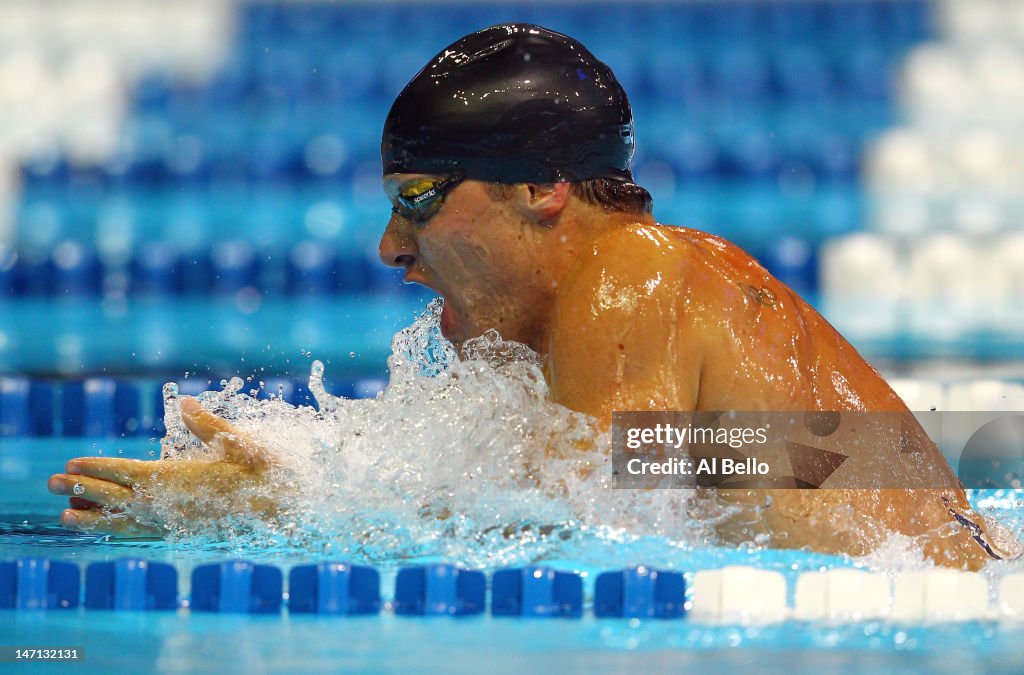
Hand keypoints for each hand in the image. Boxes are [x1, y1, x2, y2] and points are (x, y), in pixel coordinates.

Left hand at [47, 397, 277, 536]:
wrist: (287, 513)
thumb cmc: (266, 475)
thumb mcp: (242, 444)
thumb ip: (209, 425)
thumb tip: (184, 402)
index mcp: (179, 479)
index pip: (127, 472)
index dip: (97, 467)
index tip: (72, 462)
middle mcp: (170, 505)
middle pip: (115, 497)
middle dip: (81, 489)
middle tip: (51, 481)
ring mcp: (174, 523)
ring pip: (123, 523)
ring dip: (92, 517)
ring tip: (65, 515)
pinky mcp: (183, 534)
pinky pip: (141, 534)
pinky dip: (118, 531)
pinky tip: (108, 529)